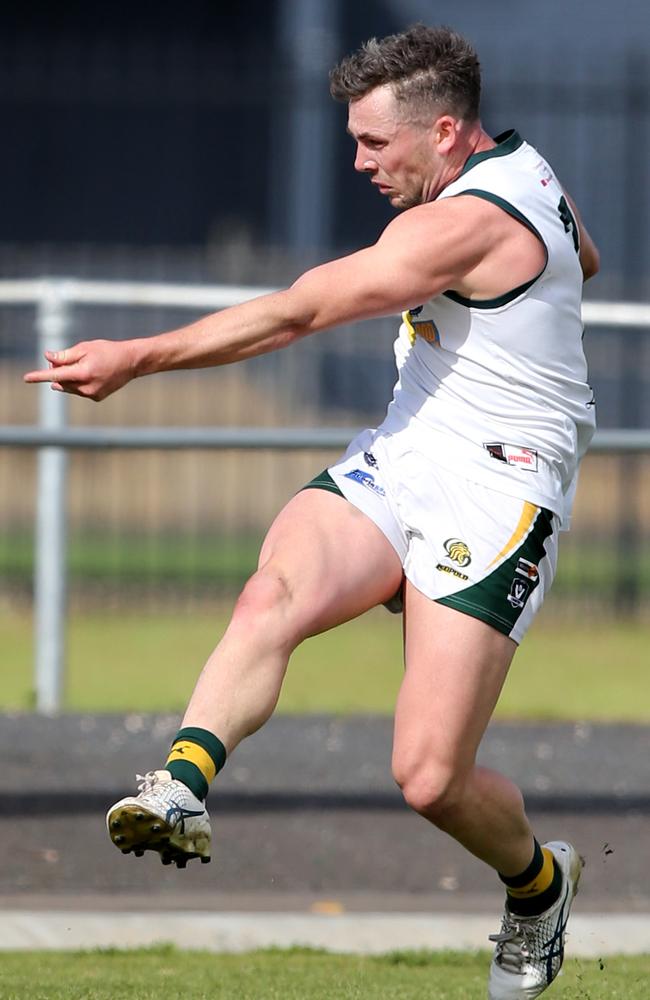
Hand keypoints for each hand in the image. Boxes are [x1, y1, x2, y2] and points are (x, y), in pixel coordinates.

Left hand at [23, 339, 137, 400]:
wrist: (131, 362)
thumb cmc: (108, 351)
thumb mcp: (85, 348)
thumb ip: (65, 355)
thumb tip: (47, 358)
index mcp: (83, 372)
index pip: (55, 375)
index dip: (40, 376)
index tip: (27, 378)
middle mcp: (87, 387)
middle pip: (61, 382)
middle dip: (57, 372)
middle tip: (62, 360)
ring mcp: (92, 394)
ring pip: (68, 388)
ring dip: (67, 379)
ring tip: (80, 366)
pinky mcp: (96, 397)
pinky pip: (79, 391)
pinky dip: (78, 384)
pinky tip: (91, 374)